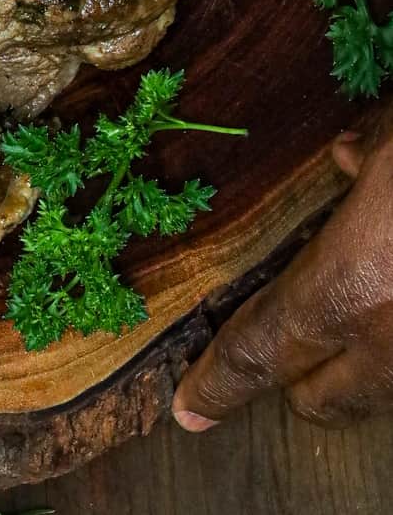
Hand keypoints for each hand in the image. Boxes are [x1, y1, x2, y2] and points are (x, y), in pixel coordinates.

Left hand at [173, 106, 392, 430]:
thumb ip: (365, 153)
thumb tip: (347, 157)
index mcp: (352, 283)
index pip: (263, 348)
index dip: (219, 383)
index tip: (188, 409)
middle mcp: (390, 335)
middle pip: (318, 399)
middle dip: (287, 381)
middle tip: (266, 347)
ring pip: (374, 390)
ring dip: (346, 363)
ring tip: (331, 315)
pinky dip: (386, 337)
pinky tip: (383, 283)